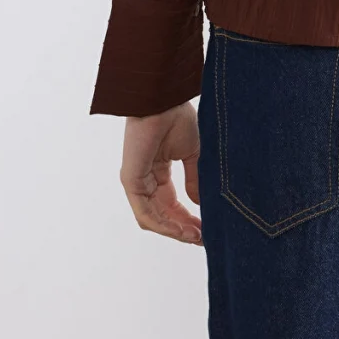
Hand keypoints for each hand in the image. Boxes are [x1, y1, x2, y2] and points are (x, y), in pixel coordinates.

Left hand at [119, 101, 202, 244]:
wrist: (165, 100)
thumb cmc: (176, 118)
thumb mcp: (192, 154)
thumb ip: (194, 180)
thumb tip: (200, 204)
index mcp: (158, 172)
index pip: (171, 204)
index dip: (188, 218)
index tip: (206, 228)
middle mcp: (145, 180)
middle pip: (163, 215)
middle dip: (183, 228)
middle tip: (203, 238)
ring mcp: (136, 182)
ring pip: (154, 219)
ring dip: (175, 231)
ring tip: (196, 237)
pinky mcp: (132, 181)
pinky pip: (146, 213)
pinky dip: (164, 225)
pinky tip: (182, 230)